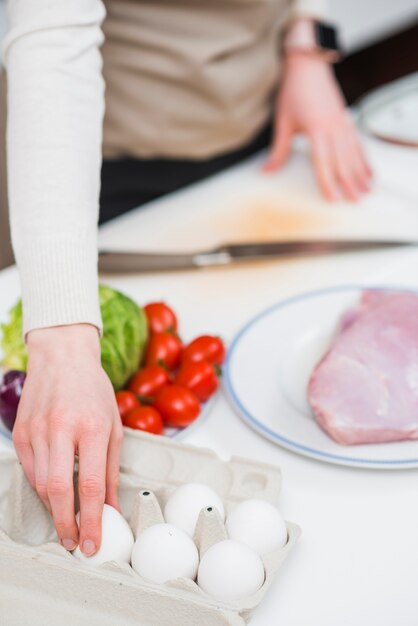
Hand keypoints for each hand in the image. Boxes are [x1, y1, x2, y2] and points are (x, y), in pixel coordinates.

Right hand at [13, 324, 123, 554]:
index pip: (90, 485)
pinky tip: (54, 492)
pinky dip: (42, 487)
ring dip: (55, 509)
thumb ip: (111, 469)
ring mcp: (37, 430)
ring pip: (42, 484)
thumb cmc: (93, 389)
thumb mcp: (114, 425)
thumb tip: (111, 507)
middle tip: (75, 543)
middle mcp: (62, 428)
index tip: (93, 542)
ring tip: (68, 520)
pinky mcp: (21, 432)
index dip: (92, 520)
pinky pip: (30, 471)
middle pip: (59, 490)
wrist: (62, 357)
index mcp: (92, 426)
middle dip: (67, 525)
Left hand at [264, 52, 372, 201]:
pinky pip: (357, 143)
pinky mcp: (346, 119)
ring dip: (360, 173)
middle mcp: (333, 127)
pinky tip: (366, 169)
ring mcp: (342, 123)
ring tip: (366, 189)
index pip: (323, 163)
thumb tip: (267, 170)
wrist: (308, 64)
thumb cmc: (294, 90)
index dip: (328, 183)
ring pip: (354, 154)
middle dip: (350, 183)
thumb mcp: (283, 122)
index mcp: (317, 129)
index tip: (333, 198)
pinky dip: (363, 158)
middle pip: (343, 162)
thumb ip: (278, 150)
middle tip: (356, 200)